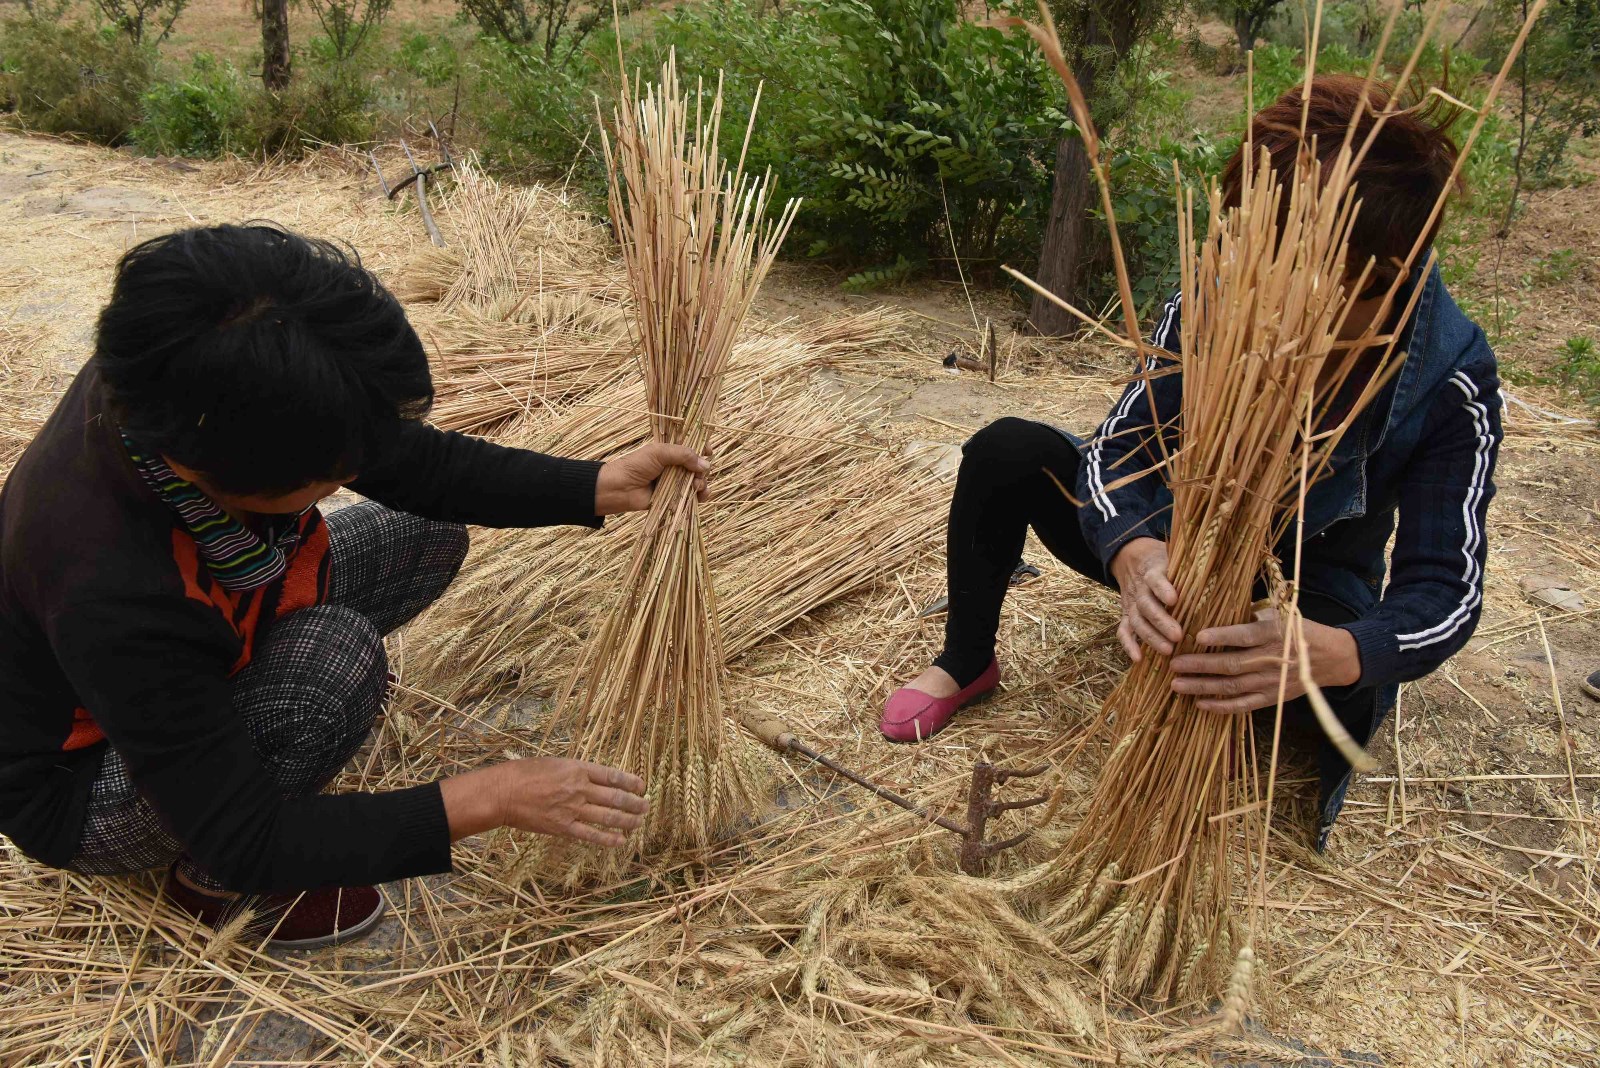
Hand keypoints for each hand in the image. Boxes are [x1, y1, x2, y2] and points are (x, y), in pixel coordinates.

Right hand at [441, 757, 647, 846]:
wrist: (504, 792)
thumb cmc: (526, 774)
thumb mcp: (555, 763)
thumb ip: (576, 771)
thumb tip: (595, 778)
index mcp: (578, 769)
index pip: (613, 776)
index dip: (631, 782)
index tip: (642, 786)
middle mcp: (579, 788)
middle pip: (616, 797)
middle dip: (635, 803)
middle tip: (646, 806)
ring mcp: (572, 809)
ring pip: (608, 816)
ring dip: (628, 820)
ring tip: (640, 822)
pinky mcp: (563, 827)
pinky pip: (591, 835)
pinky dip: (608, 839)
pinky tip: (621, 841)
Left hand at [594, 443, 709, 514]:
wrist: (620, 488)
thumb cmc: (636, 466)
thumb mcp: (659, 453)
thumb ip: (683, 455)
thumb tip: (706, 464)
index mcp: (671, 451)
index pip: (693, 447)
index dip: (703, 448)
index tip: (708, 451)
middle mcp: (676, 466)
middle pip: (699, 466)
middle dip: (702, 470)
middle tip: (697, 475)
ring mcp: (676, 482)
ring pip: (698, 482)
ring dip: (702, 484)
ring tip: (696, 487)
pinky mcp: (674, 497)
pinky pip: (692, 497)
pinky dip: (700, 497)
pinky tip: (700, 496)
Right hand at [1109, 537, 1182, 660]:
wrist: (1134, 561)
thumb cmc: (1166, 565)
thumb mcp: (1176, 560)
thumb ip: (1192, 567)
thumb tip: (1222, 570)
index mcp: (1153, 572)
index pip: (1155, 579)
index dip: (1162, 589)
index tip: (1174, 599)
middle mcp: (1140, 589)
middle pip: (1145, 605)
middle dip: (1160, 621)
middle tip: (1178, 635)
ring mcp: (1131, 605)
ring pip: (1136, 621)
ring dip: (1150, 636)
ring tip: (1168, 650)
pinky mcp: (1126, 616)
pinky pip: (1123, 631)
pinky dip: (1128, 645)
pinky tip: (1138, 659)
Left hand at [1168, 609, 1362, 712]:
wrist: (1331, 658)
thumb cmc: (1298, 630)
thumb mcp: (1280, 615)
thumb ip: (1251, 616)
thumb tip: (1216, 607)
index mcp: (1273, 634)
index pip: (1243, 636)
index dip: (1221, 637)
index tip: (1197, 636)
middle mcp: (1270, 659)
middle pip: (1230, 665)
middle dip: (1198, 666)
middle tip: (1172, 664)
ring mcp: (1271, 682)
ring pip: (1231, 687)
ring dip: (1201, 687)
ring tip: (1177, 684)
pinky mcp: (1272, 698)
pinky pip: (1243, 705)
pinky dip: (1221, 707)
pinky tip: (1200, 704)